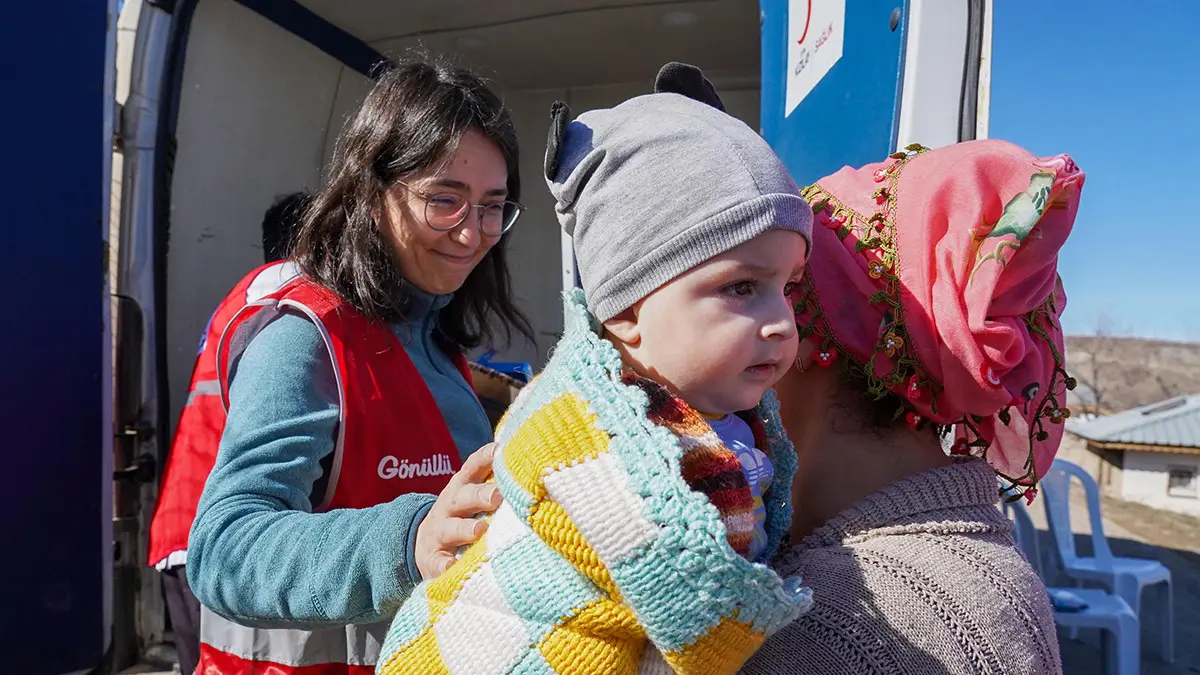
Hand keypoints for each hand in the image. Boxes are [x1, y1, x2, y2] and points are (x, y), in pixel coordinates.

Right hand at [414, 443, 502, 579]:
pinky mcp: (432, 559)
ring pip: (450, 528)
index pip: (473, 467)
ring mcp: (439, 532)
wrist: (424, 543)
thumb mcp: (471, 495)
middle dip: (480, 495)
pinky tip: (451, 567)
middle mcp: (449, 506)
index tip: (499, 450)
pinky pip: (437, 562)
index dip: (485, 458)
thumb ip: (495, 481)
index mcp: (462, 488)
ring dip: (464, 528)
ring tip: (479, 530)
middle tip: (496, 496)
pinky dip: (444, 565)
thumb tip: (530, 466)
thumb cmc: (461, 515)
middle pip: (463, 497)